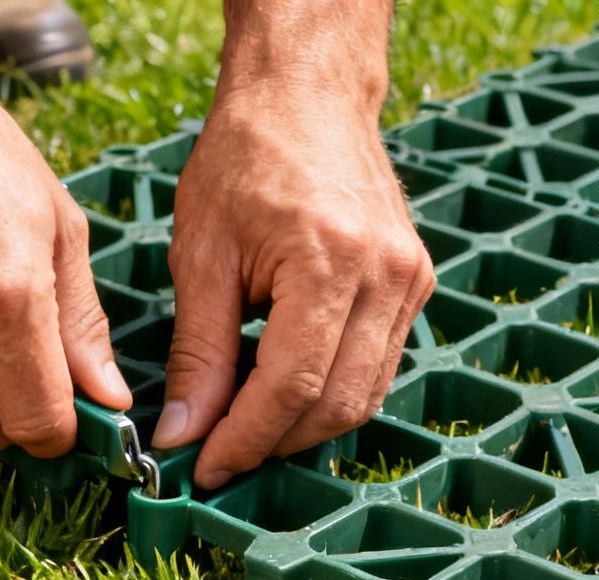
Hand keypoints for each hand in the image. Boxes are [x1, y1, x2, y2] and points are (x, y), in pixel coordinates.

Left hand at [153, 82, 434, 488]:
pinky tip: (283, 392)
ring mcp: (410, 280)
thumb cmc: (245, 157)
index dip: (246, 439)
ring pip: (364, 396)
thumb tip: (183, 433)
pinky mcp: (415, 283)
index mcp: (330, 261)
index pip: (292, 386)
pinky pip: (377, 367)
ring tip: (246, 429)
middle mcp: (386, 275)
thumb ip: (197, 353)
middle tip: (218, 456)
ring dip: (304, 427)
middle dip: (274, 443)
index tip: (203, 467)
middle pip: (337, 403)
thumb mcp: (202, 255)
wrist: (308, 93)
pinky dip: (331, 393)